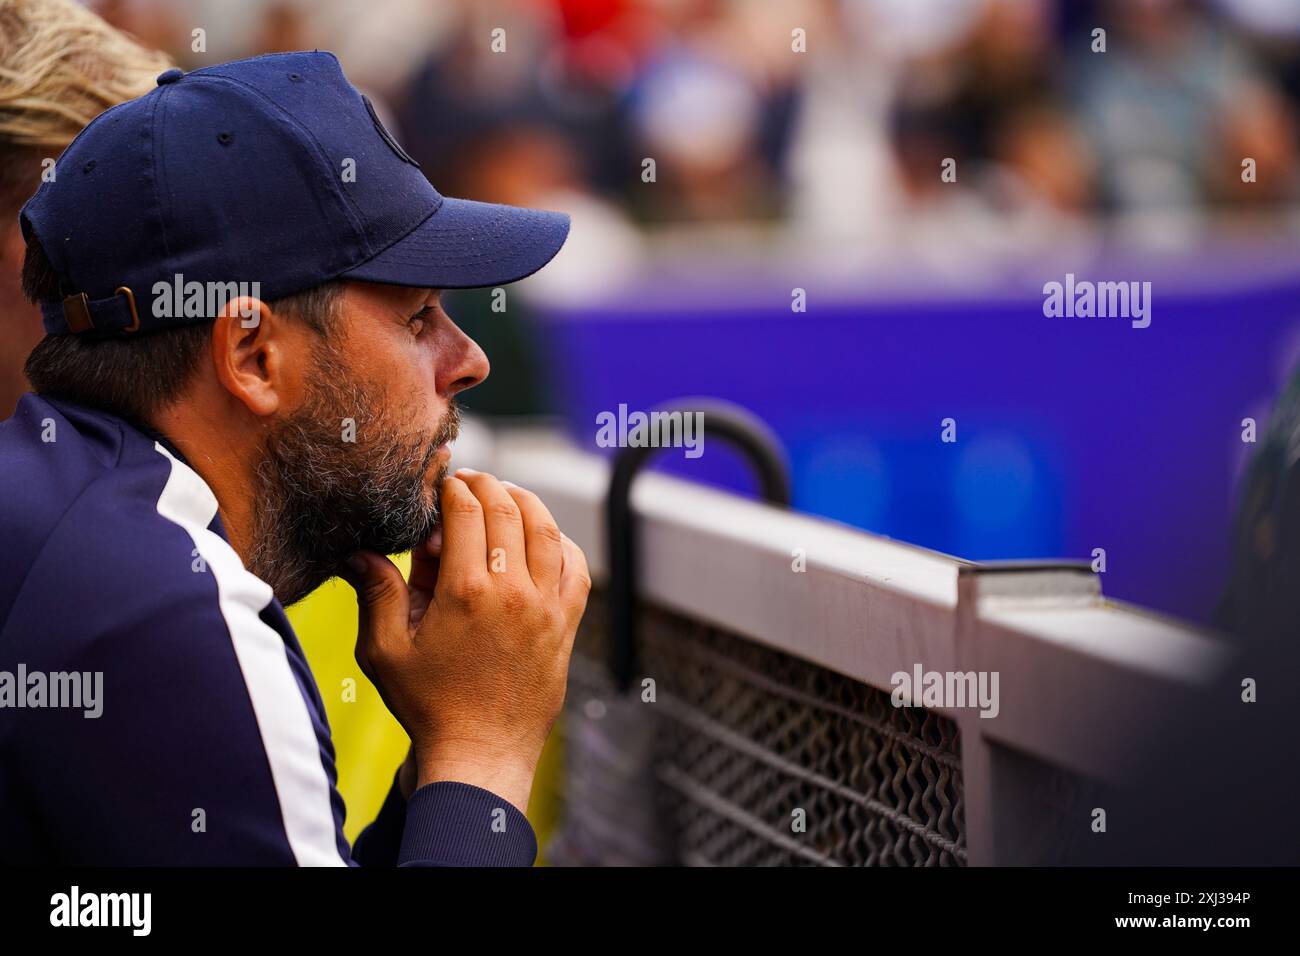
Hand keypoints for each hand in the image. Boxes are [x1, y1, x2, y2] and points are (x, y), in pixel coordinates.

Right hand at [339, 468, 589, 812]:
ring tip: (507, 495)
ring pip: (548, 532)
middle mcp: (513, 592)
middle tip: (471, 481)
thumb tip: (358, 551)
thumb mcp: (385, 651)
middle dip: (487, 486)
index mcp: (466, 592)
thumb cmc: (429, 706)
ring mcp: (546, 608)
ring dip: (527, 504)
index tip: (443, 485)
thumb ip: (376, 593)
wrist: (481, 754)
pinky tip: (545, 538)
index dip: (453, 489)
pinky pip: (576, 569)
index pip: (466, 512)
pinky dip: (562, 543)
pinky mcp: (565, 626)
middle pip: (508, 511)